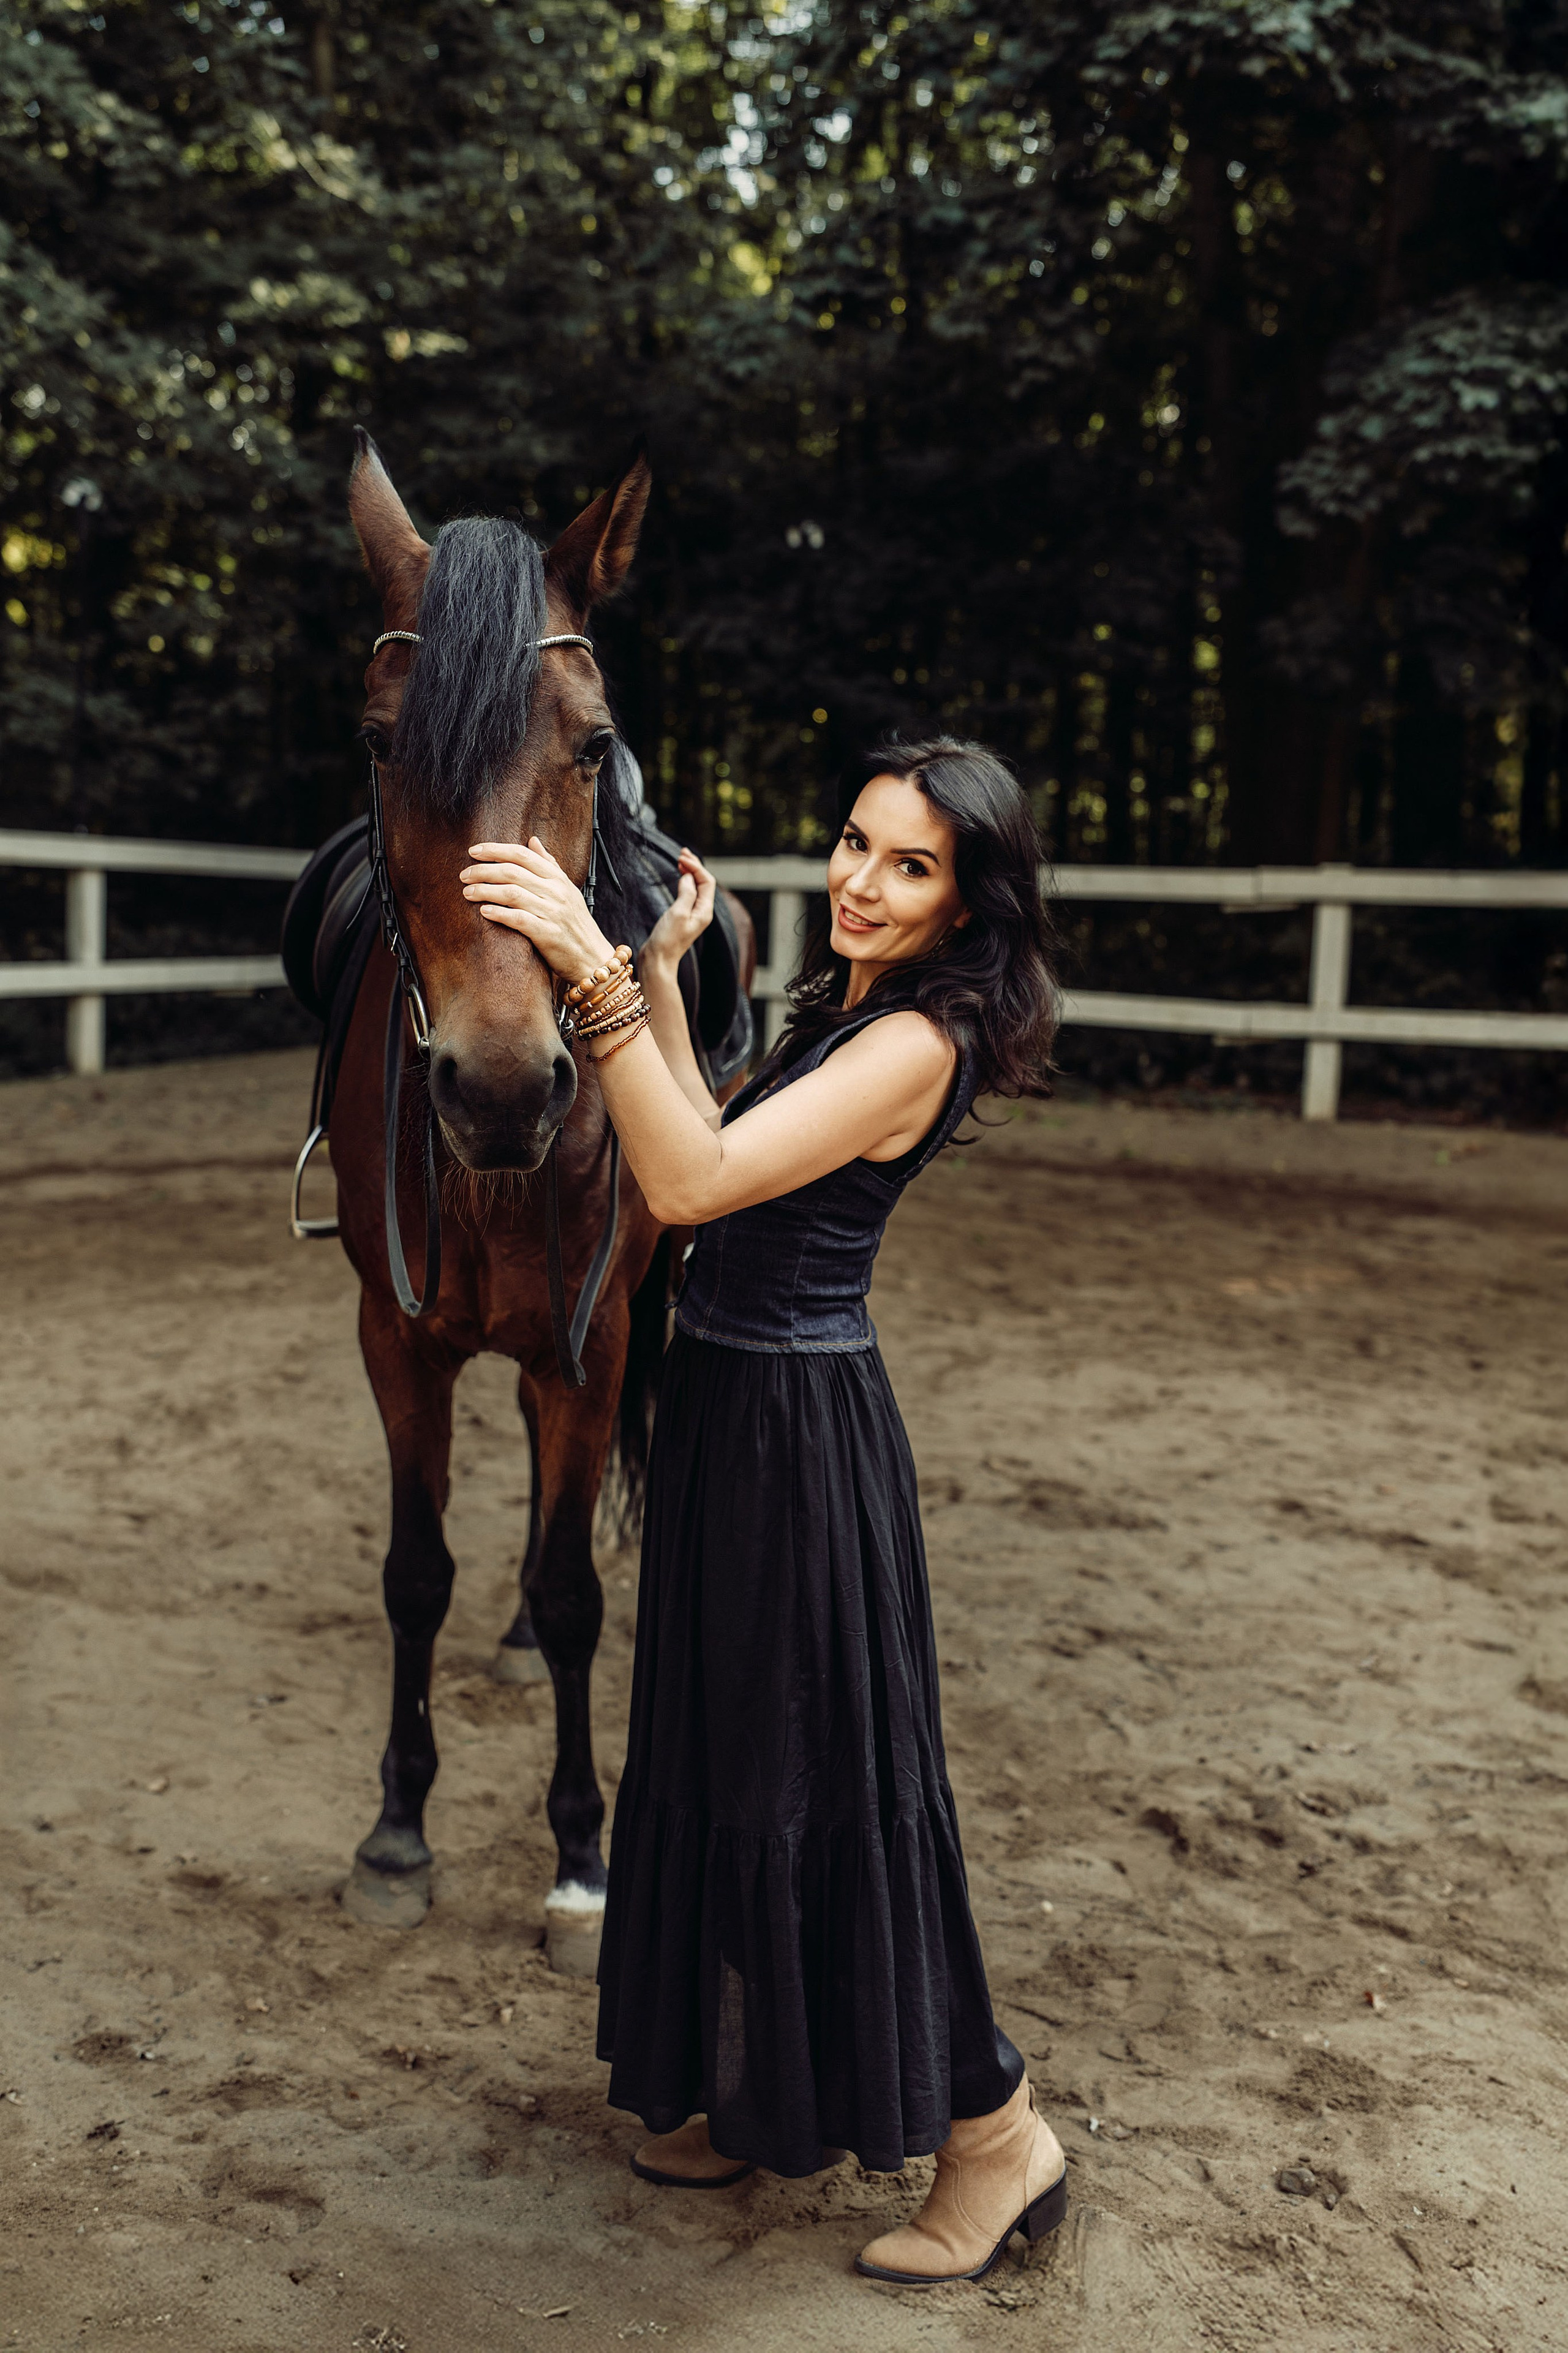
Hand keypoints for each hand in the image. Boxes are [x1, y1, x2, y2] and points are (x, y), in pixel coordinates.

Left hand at [460, 837, 614, 982]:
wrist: (593, 959)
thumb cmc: (576, 925)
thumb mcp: (567, 890)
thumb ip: (549, 865)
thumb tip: (533, 840)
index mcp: (558, 879)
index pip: (523, 855)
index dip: (496, 850)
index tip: (474, 850)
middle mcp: (556, 892)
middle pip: (513, 871)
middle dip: (483, 870)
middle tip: (464, 874)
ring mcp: (552, 912)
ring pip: (512, 893)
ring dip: (485, 890)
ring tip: (467, 892)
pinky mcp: (547, 934)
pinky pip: (518, 919)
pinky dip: (499, 913)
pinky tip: (483, 911)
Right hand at [640, 849, 716, 977]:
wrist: (658, 959)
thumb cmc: (667, 940)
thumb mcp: (678, 913)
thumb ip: (686, 893)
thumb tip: (689, 877)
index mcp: (704, 911)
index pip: (707, 881)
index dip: (695, 867)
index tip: (680, 858)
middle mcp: (702, 912)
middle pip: (703, 882)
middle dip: (694, 866)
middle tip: (682, 852)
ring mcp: (693, 914)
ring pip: (696, 887)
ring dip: (690, 872)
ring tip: (681, 859)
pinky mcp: (683, 916)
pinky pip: (689, 894)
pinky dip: (685, 882)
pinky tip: (680, 876)